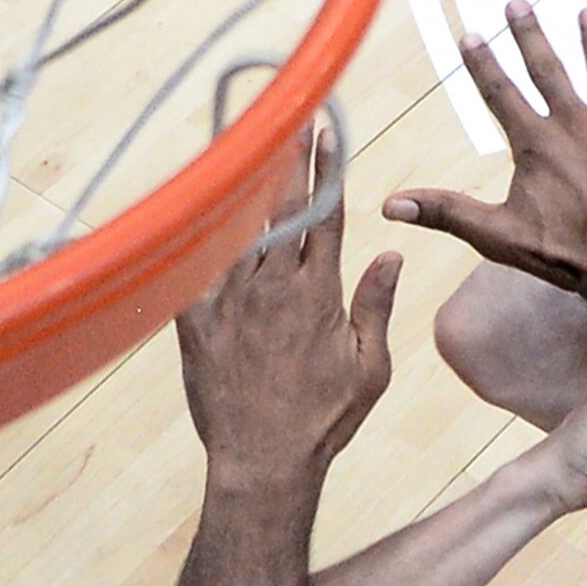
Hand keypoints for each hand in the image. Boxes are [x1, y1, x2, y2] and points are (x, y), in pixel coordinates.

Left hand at [177, 127, 402, 485]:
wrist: (264, 461)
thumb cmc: (325, 419)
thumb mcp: (371, 367)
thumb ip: (376, 305)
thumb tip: (390, 254)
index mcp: (320, 295)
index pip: (328, 217)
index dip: (328, 171)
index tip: (330, 135)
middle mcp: (274, 288)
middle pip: (283, 209)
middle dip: (289, 162)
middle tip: (292, 124)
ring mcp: (232, 301)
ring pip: (240, 228)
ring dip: (249, 186)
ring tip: (253, 151)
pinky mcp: (196, 321)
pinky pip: (197, 265)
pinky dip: (204, 233)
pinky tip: (206, 206)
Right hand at [383, 2, 586, 293]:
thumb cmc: (570, 257)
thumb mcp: (497, 236)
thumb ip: (446, 213)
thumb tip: (389, 205)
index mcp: (537, 143)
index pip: (501, 94)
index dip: (484, 63)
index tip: (472, 34)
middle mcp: (577, 123)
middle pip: (549, 69)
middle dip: (531, 34)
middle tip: (519, 4)